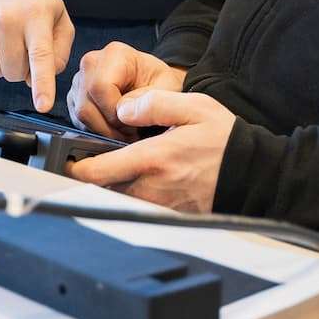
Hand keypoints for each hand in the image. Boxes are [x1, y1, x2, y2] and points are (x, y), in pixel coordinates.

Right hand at [0, 0, 74, 111]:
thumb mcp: (59, 17)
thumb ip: (60, 51)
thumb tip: (41, 78)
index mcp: (37, 15)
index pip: (41, 56)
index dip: (42, 84)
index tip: (43, 105)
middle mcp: (8, 18)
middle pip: (14, 72)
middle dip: (21, 69)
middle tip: (24, 48)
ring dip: (4, 65)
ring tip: (9, 41)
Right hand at [67, 42, 186, 139]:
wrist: (152, 79)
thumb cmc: (158, 81)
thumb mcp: (166, 87)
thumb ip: (148, 98)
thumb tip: (122, 112)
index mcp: (115, 54)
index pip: (100, 87)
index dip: (114, 114)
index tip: (132, 125)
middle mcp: (92, 63)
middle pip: (86, 106)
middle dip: (108, 128)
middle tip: (129, 135)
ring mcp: (80, 79)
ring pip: (80, 116)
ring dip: (103, 131)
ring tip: (124, 132)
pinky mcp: (75, 95)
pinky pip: (77, 120)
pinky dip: (96, 130)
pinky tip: (114, 129)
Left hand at [68, 91, 235, 212]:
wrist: (251, 174)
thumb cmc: (224, 140)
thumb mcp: (194, 107)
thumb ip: (154, 105)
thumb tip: (123, 109)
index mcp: (153, 160)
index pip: (97, 172)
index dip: (74, 167)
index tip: (67, 158)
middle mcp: (151, 187)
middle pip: (100, 188)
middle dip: (90, 173)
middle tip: (89, 155)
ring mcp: (157, 204)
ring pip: (115, 196)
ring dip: (108, 183)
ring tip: (115, 162)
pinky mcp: (165, 213)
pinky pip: (135, 204)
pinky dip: (127, 192)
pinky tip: (138, 175)